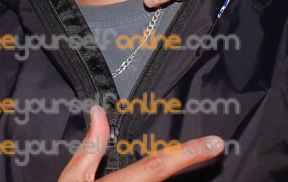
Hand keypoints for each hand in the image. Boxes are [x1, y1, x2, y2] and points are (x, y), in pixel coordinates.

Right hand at [59, 106, 222, 180]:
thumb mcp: (73, 178)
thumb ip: (91, 146)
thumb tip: (99, 114)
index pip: (157, 166)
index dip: (188, 153)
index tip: (214, 144)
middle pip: (164, 181)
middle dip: (182, 166)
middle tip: (203, 153)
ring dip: (158, 181)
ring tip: (158, 170)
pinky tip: (129, 180)